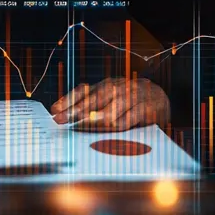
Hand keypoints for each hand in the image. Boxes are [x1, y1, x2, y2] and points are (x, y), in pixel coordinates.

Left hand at [50, 77, 169, 131]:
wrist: (159, 97)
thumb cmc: (129, 100)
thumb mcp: (110, 98)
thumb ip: (91, 104)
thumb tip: (66, 114)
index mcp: (105, 85)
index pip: (83, 91)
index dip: (68, 100)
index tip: (54, 111)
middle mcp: (117, 89)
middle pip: (94, 99)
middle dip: (76, 110)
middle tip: (62, 120)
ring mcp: (131, 98)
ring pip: (111, 108)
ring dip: (95, 118)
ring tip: (81, 125)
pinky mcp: (145, 109)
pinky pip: (130, 118)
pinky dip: (119, 124)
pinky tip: (110, 128)